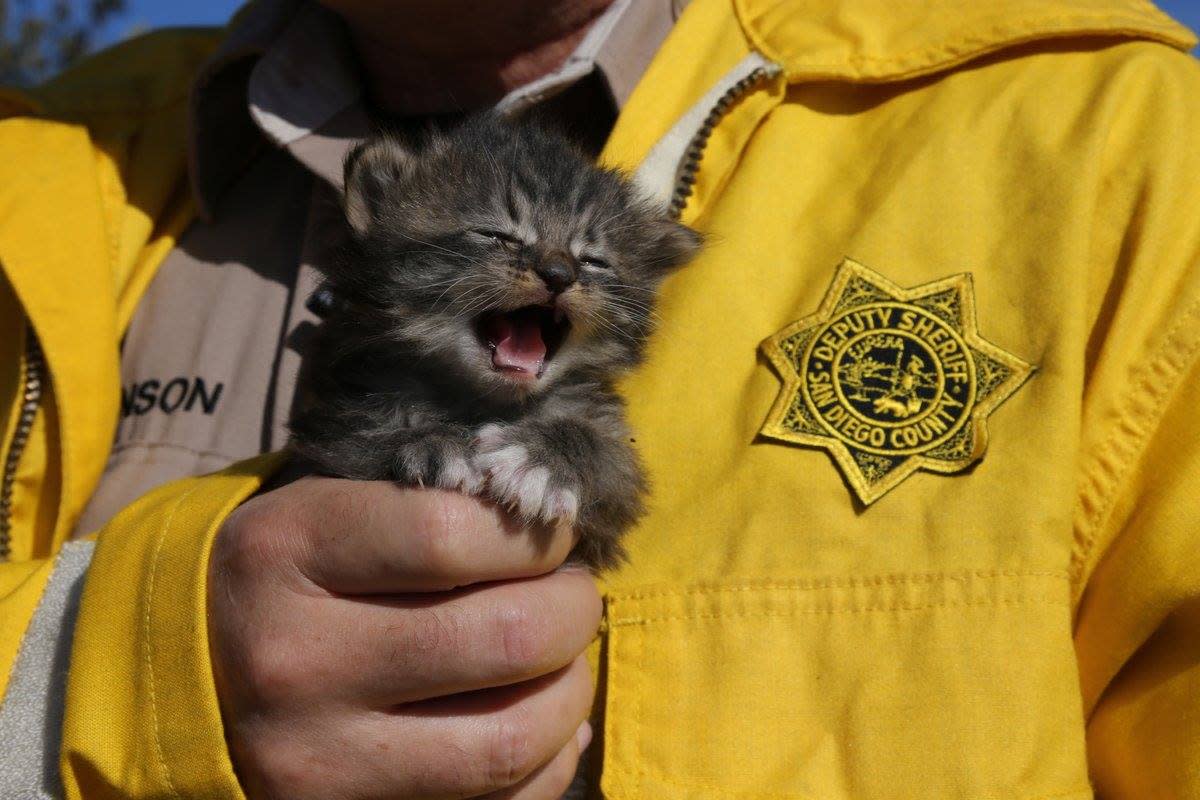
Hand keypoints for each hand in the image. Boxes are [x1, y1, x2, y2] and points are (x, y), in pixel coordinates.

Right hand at [207, 476, 599, 798]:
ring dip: (571, 693)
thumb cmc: (285, 574)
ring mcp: (316, 759)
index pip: (454, 535)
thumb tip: (559, 544)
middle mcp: (295, 660)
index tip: (550, 536)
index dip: (534, 536)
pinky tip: (543, 723)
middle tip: (572, 596)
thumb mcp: (326, 507)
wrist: (181, 676)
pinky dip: (546, 763)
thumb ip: (428, 505)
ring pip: (508, 740)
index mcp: (289, 551)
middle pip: (504, 639)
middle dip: (574, 611)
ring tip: (563, 660)